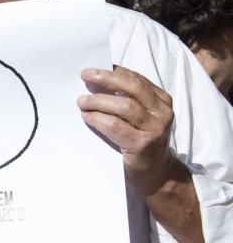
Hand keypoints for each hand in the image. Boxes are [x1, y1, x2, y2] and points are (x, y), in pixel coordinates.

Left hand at [78, 66, 202, 242]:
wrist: (154, 173)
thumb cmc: (138, 140)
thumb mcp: (138, 117)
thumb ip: (125, 99)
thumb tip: (95, 80)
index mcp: (161, 100)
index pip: (136, 78)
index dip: (113, 71)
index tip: (92, 69)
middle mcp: (161, 112)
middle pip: (132, 87)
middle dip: (106, 78)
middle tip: (84, 75)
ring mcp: (154, 128)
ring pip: (124, 106)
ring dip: (98, 101)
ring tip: (81, 101)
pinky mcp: (142, 144)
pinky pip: (115, 126)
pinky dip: (98, 119)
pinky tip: (87, 117)